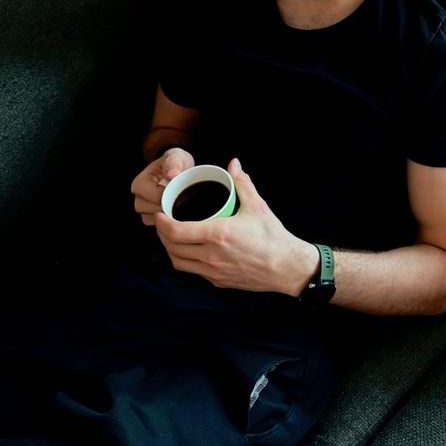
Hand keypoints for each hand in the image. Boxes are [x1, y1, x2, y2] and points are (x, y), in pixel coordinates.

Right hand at [131, 147, 193, 225]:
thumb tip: (171, 173)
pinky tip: (177, 210)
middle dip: (170, 205)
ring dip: (170, 213)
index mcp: (139, 184)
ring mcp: (144, 210)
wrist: (181, 171)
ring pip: (156, 221)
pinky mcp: (151, 218)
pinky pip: (159, 227)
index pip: (156, 198)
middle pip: (154, 212)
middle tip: (181, 196)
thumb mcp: (177, 157)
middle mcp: (139, 198)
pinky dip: (169, 220)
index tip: (179, 188)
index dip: (171, 194)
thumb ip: (174, 161)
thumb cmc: (176, 163)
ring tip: (179, 201)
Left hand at [153, 158, 319, 294]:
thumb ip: (242, 183)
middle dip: (162, 234)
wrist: (286, 267)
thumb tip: (233, 164)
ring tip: (173, 237)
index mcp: (217, 234)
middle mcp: (211, 256)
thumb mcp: (257, 206)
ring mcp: (213, 271)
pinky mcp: (218, 281)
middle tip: (163, 223)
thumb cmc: (272, 236)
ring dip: (171, 250)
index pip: (176, 231)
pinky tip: (192, 250)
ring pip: (179, 263)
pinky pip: (193, 271)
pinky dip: (186, 260)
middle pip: (172, 248)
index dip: (162, 223)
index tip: (159, 214)